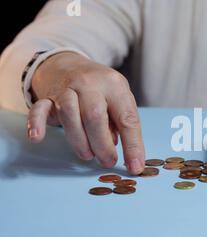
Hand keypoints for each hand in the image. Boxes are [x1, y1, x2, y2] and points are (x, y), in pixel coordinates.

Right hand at [27, 52, 144, 174]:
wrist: (68, 65)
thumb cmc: (100, 89)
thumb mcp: (119, 100)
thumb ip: (121, 124)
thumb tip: (121, 149)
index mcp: (114, 85)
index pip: (127, 118)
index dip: (133, 145)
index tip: (135, 166)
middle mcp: (90, 84)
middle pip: (94, 115)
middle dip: (102, 145)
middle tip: (108, 162)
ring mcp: (67, 89)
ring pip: (69, 114)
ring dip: (79, 140)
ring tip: (87, 155)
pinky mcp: (47, 97)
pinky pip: (39, 109)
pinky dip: (36, 123)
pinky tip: (37, 137)